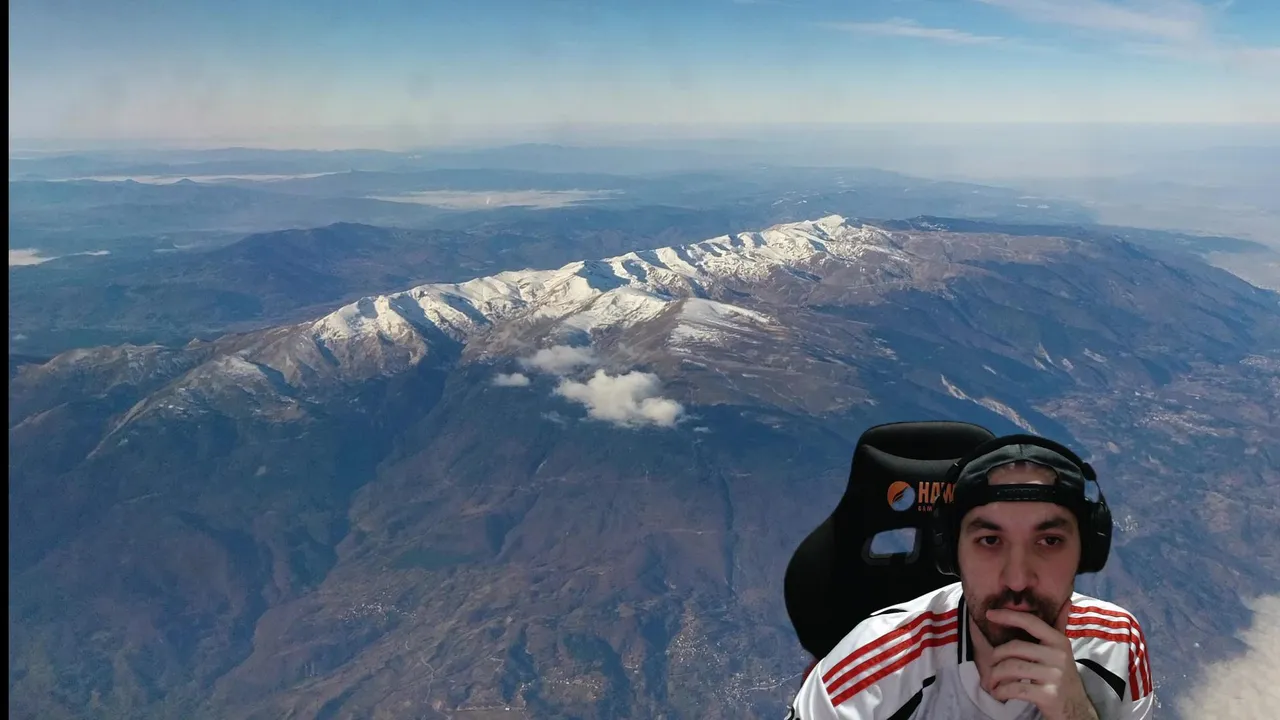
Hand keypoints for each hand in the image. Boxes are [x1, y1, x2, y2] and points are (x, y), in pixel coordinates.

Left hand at [983, 609, 1098, 719]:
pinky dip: (1002, 691)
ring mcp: (1054, 676)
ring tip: (993, 682)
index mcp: (1059, 642)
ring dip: (996, 676)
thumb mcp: (1063, 652)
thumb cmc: (1063, 678)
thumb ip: (1059, 628)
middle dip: (996, 658)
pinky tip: (999, 694)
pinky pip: (1015, 688)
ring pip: (1011, 667)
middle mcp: (1058, 656)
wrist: (1077, 711)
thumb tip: (1066, 602)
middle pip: (1014, 647)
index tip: (990, 614)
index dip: (1008, 615)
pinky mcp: (1048, 695)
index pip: (1030, 622)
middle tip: (991, 667)